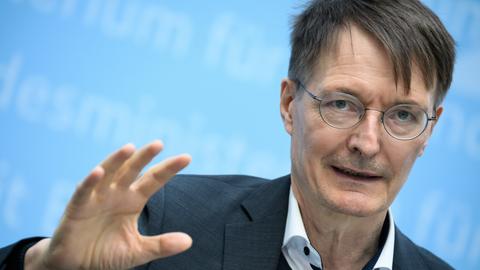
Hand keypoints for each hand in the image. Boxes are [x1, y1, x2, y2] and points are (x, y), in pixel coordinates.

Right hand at [25, 141, 191, 269]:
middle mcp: (116, 194)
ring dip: (117, 160)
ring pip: (108, 173)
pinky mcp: (77, 207)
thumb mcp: (138, 250)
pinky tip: (99, 171)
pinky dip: (90, 181)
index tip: (187, 157)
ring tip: (130, 148)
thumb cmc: (107, 254)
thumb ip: (161, 245)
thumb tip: (189, 241)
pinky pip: (84, 191)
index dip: (169, 169)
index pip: (154, 180)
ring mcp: (96, 198)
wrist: (76, 267)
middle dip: (144, 156)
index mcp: (133, 200)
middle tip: (159, 143)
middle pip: (133, 170)